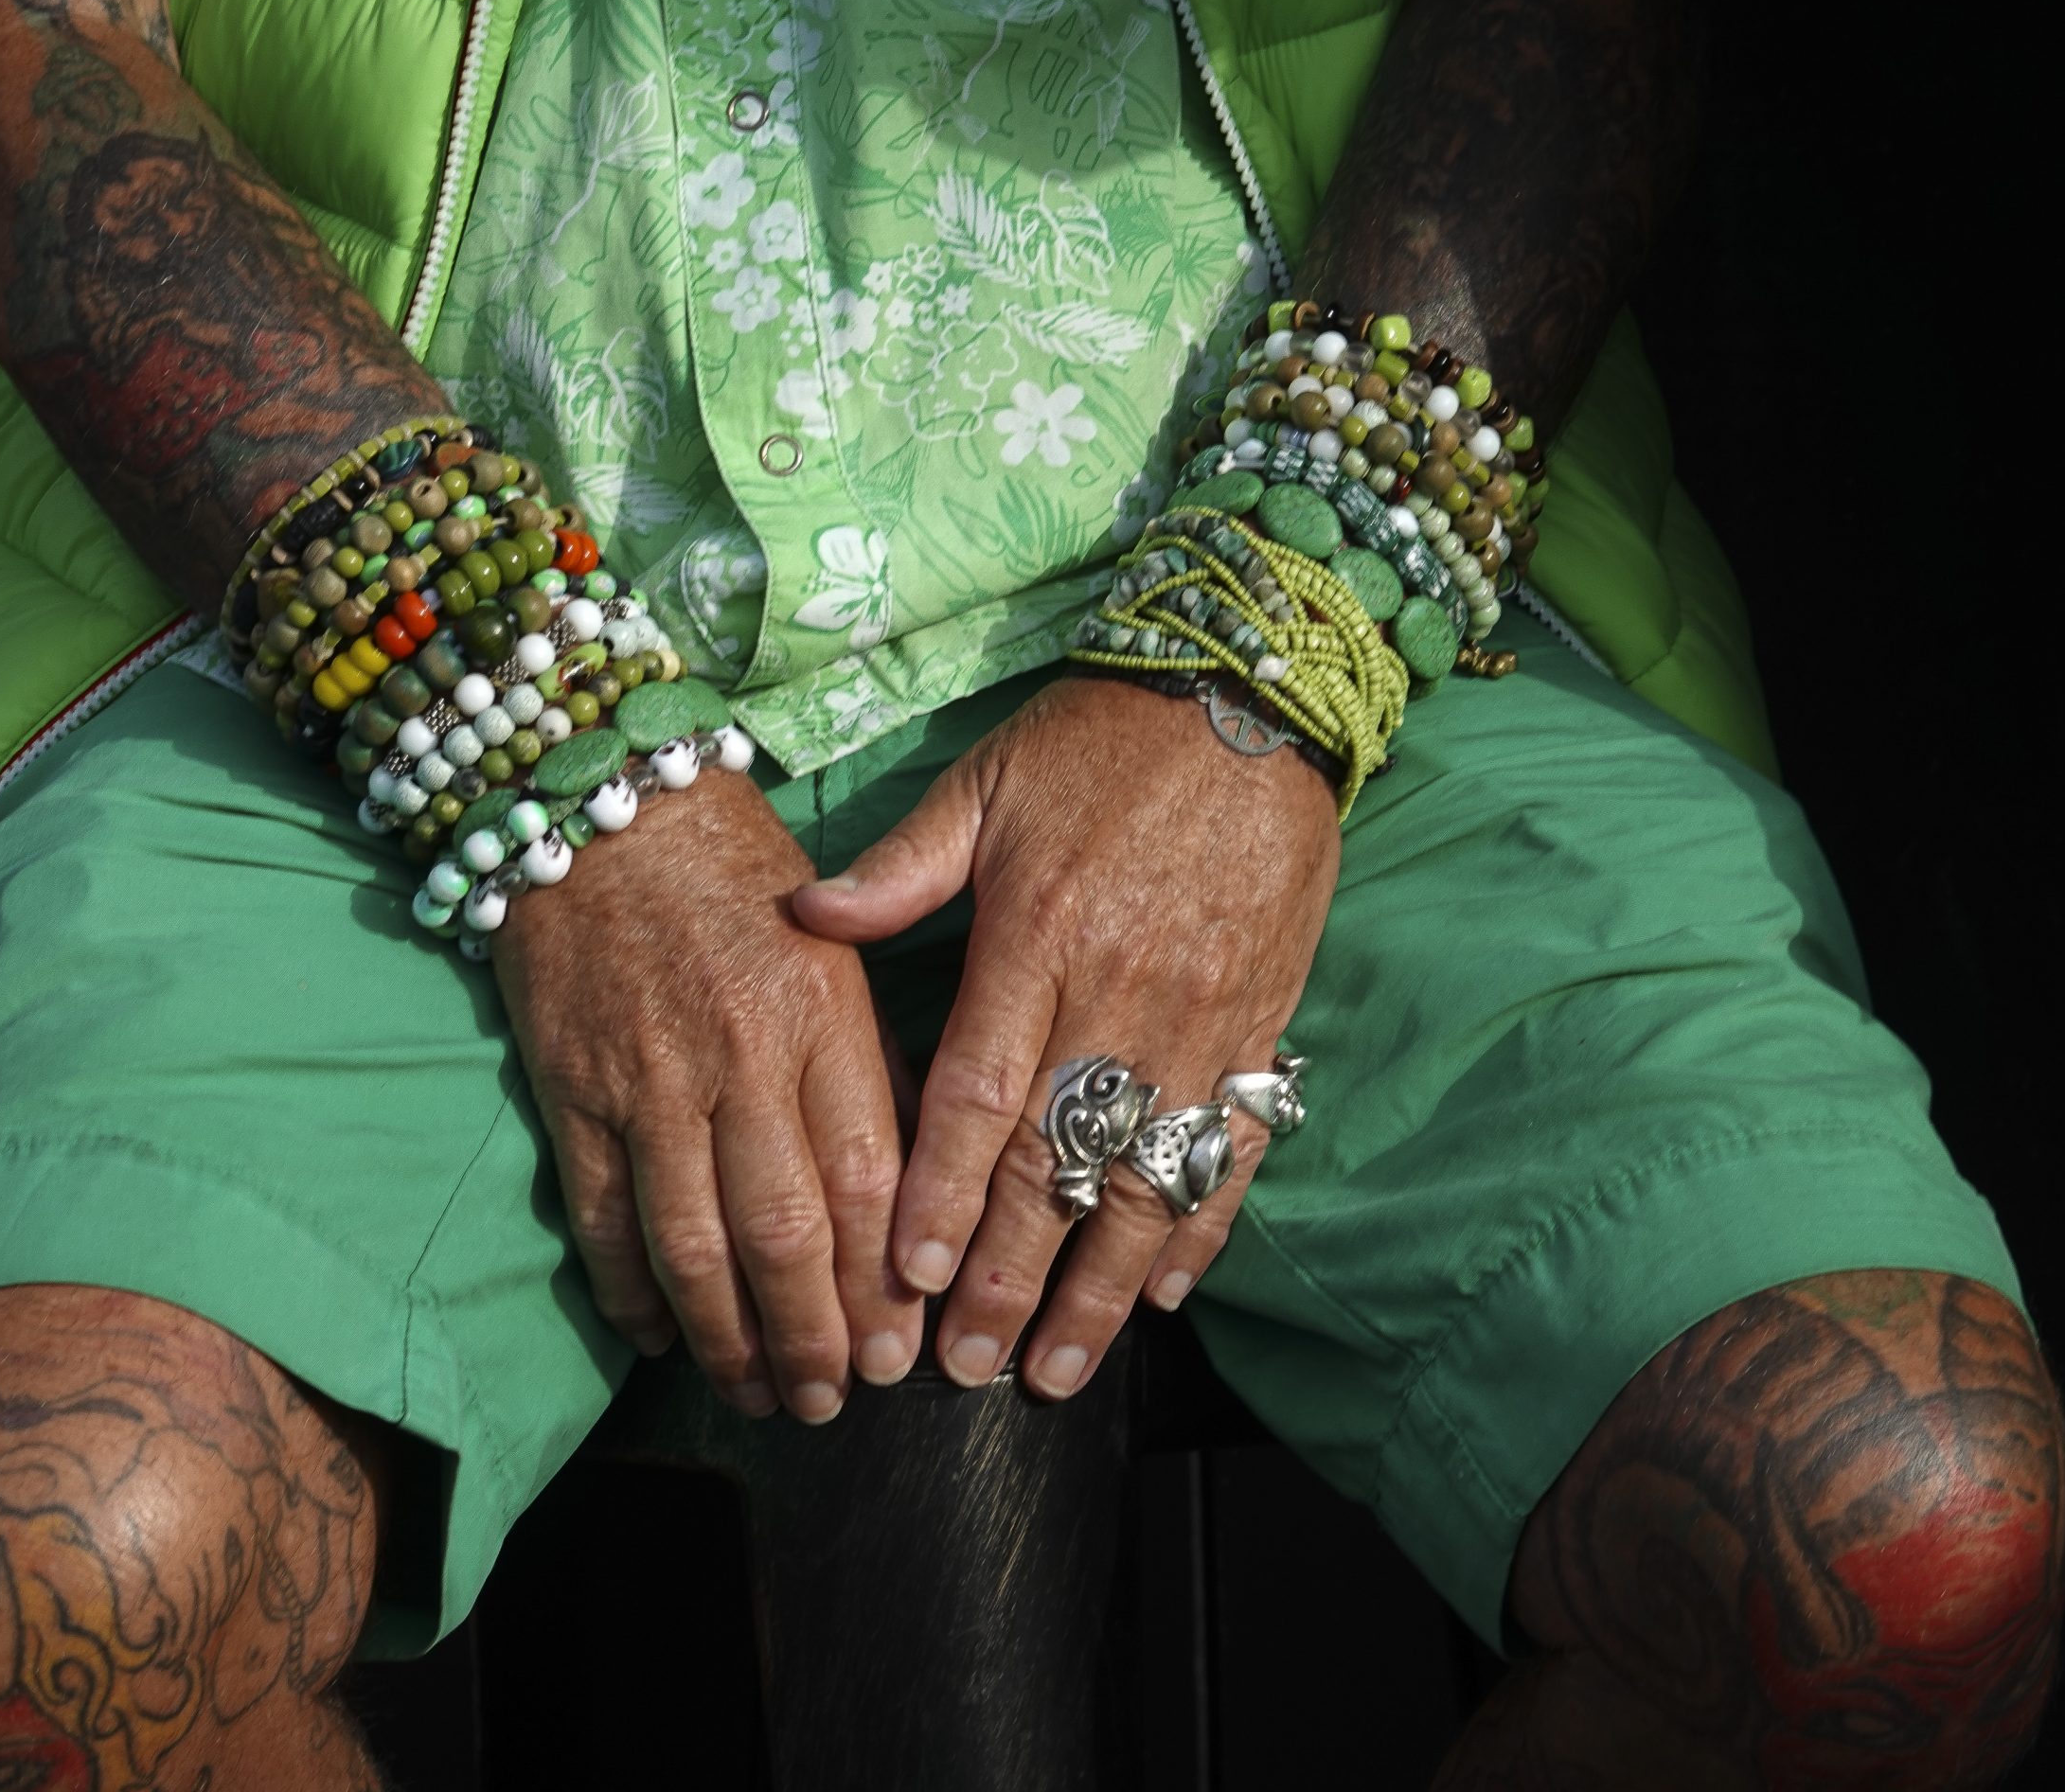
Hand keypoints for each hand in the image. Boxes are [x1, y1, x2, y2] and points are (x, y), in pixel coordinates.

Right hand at [496, 773, 919, 1420]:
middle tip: (836, 1402)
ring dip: (729, 1338)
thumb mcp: (836, 946)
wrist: (602, 804)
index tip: (904, 1350)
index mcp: (822, 1014)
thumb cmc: (740, 874)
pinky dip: (629, 1290)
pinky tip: (659, 1338)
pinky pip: (604, 1215)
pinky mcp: (574, 1090)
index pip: (867, 1178)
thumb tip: (913, 1188)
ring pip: (693, 1243)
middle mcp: (740, 1056)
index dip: (884, 1283)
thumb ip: (872, 1061)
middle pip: (784, 1231)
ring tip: (760, 1395)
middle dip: (815, 1336)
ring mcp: (649, 1079)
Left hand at [794, 677, 1338, 1397]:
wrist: (1251, 696)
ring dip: (1102, 1286)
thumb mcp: (984, 782)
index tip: (907, 1279)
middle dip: (1008, 1273)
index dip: (941, 1194)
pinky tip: (1168, 1292)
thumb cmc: (1098, 741)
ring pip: (1147, 1178)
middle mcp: (1120, 993)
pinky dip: (1202, 1224)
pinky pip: (1232, 1144)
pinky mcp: (1261, 1021)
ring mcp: (1201, 1017)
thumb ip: (900, 867)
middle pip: (1057, 1162)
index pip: (979, 1094)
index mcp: (1038, 936)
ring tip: (1057, 1367)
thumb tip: (802, 915)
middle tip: (968, 1367)